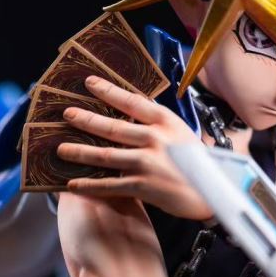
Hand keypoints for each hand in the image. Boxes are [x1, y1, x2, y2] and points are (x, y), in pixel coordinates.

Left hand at [56, 75, 215, 220]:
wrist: (215, 194)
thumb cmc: (200, 165)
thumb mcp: (182, 135)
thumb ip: (158, 125)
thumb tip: (134, 111)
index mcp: (166, 122)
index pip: (132, 101)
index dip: (109, 90)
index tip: (89, 82)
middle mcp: (156, 138)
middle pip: (113, 127)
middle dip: (86, 119)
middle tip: (67, 114)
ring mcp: (148, 162)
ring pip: (106, 154)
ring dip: (80, 152)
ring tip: (60, 149)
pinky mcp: (144, 186)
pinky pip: (110, 185)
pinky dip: (89, 185)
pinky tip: (72, 184)